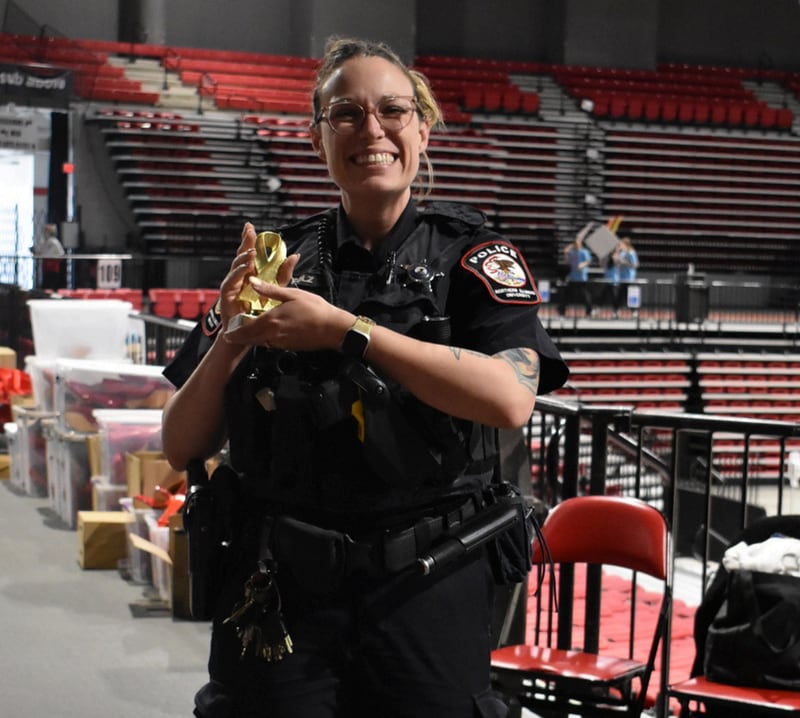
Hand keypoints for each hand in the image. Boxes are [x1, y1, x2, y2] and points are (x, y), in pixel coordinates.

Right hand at [217, 222, 299, 332]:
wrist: (248, 334)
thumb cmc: (258, 313)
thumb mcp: (276, 291)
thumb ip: (283, 274)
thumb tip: (294, 256)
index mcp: (250, 275)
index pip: (250, 254)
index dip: (250, 240)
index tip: (251, 227)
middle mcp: (239, 278)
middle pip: (241, 256)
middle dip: (245, 243)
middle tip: (249, 230)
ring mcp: (232, 286)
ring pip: (236, 267)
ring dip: (243, 258)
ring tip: (252, 251)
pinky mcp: (227, 296)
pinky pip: (231, 282)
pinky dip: (238, 274)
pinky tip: (245, 267)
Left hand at [223, 281, 350, 351]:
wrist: (333, 328)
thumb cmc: (316, 310)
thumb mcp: (292, 294)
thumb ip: (270, 290)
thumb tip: (253, 281)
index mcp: (272, 320)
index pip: (245, 329)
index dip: (234, 331)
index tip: (227, 331)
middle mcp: (273, 334)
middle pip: (249, 339)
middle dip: (239, 338)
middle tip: (232, 334)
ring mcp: (281, 343)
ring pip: (259, 342)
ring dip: (251, 338)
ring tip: (247, 331)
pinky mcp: (288, 346)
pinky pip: (270, 344)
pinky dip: (264, 339)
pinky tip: (267, 332)